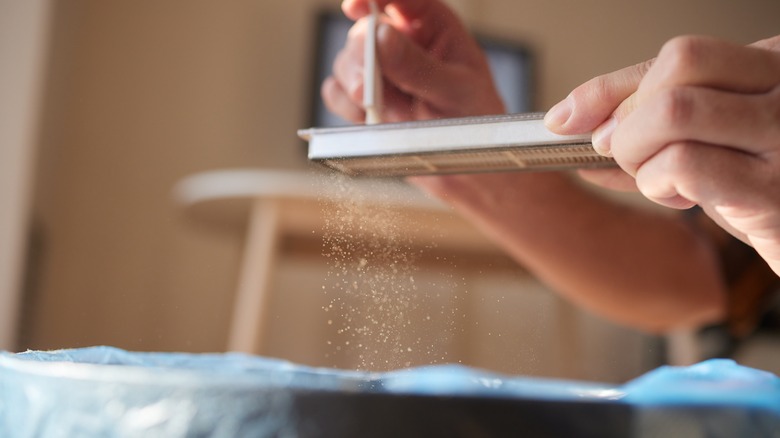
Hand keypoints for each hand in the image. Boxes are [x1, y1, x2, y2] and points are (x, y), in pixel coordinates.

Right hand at [322, 0, 504, 122]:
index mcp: (431, 24)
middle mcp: (402, 42)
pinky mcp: (366, 99)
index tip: (355, 6)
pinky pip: (337, 91)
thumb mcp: (456, 89)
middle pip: (364, 31)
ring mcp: (381, 71)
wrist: (468, 161)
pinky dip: (343, 103)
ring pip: (346, 61)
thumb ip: (419, 65)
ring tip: (370, 106)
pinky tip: (364, 117)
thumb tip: (381, 36)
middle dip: (360, 56)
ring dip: (351, 81)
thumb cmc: (475, 119)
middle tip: (365, 87)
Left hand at [547, 35, 779, 274]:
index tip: (568, 118)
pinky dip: (656, 184)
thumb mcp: (706, 135)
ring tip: (656, 179)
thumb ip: (645, 119)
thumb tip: (569, 119)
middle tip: (625, 154)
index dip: (610, 88)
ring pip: (673, 112)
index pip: (680, 55)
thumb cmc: (757, 180)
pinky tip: (676, 198)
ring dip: (637, 155)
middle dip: (626, 120)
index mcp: (772, 63)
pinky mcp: (774, 191)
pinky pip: (683, 165)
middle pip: (675, 72)